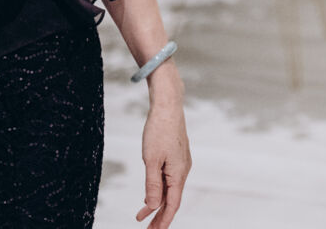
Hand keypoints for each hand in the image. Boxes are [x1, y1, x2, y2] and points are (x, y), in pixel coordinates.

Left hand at [137, 92, 190, 226]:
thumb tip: (152, 206)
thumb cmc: (159, 131)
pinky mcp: (177, 157)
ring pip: (169, 190)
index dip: (164, 221)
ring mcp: (181, 164)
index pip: (172, 205)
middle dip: (160, 217)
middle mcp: (183, 171)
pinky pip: (169, 179)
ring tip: (142, 217)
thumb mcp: (151, 160)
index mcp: (178, 174)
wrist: (168, 106)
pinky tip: (151, 194)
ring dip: (157, 204)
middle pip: (172, 200)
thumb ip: (152, 185)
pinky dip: (159, 190)